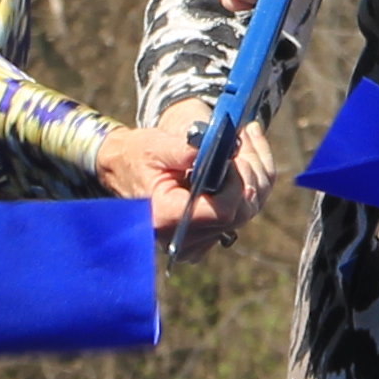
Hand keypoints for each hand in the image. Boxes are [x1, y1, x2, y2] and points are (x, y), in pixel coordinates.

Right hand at [141, 106, 277, 256]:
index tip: (232, 155)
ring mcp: (197, 242)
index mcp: (166, 217)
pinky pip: (242, 211)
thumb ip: (183, 150)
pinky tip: (246, 154)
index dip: (235, 182)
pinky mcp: (207, 236)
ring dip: (254, 171)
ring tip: (247, 137)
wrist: (125, 169)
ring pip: (247, 210)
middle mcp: (182, 239)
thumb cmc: (137, 156)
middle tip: (245, 137)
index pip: (222, 211)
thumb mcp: (155, 146)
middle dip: (249, 172)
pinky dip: (250, 182)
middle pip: (241, 212)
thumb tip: (215, 149)